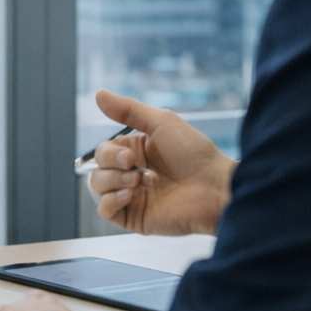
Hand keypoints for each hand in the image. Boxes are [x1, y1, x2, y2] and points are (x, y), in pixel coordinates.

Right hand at [87, 89, 235, 235]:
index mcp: (136, 152)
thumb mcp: (161, 122)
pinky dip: (111, 201)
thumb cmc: (194, 153)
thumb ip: (128, 110)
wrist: (214, 187)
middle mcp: (131, 174)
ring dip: (113, 181)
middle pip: (96, 169)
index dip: (109, 152)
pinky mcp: (134, 218)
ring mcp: (132, 197)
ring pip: (97, 189)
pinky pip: (104, 212)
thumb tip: (97, 93)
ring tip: (139, 181)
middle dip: (111, 165)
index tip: (131, 155)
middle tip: (135, 167)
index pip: (102, 151)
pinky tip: (131, 195)